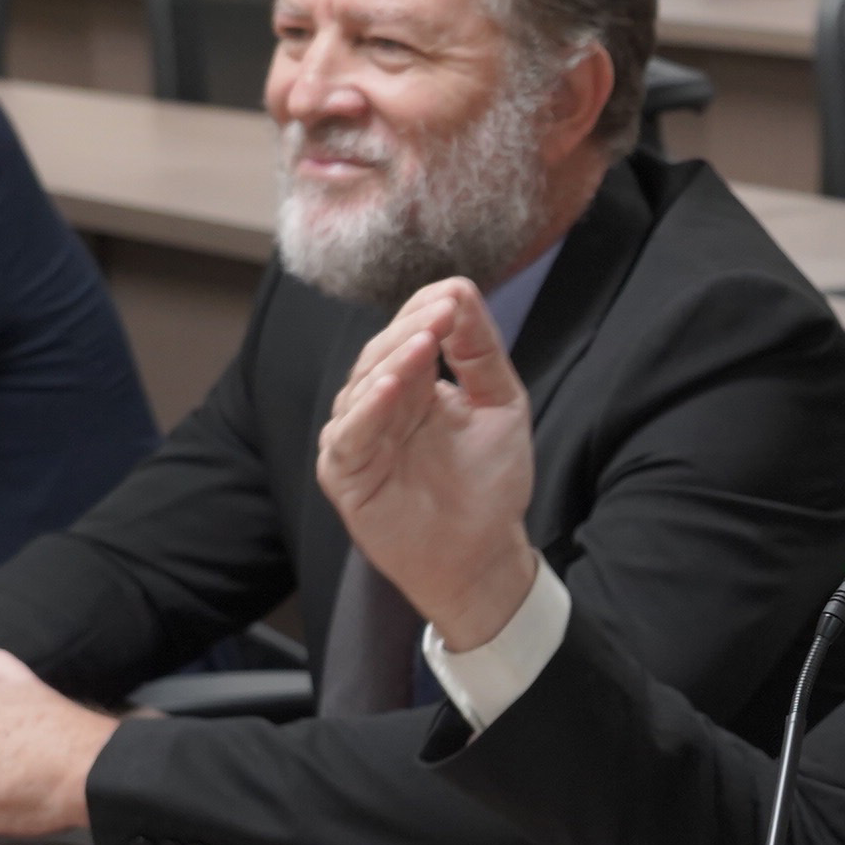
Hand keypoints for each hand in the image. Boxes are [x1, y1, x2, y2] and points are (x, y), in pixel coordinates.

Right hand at [314, 277, 539, 651]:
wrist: (484, 555)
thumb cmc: (490, 484)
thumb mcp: (499, 404)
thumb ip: (479, 351)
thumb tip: (461, 289)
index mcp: (414, 385)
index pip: (408, 333)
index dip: (428, 313)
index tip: (455, 298)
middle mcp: (380, 406)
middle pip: (380, 354)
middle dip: (410, 331)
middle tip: (441, 315)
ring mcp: (358, 438)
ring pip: (361, 388)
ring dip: (390, 363)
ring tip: (421, 345)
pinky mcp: (345, 474)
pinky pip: (348, 435)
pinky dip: (366, 410)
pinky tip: (388, 388)